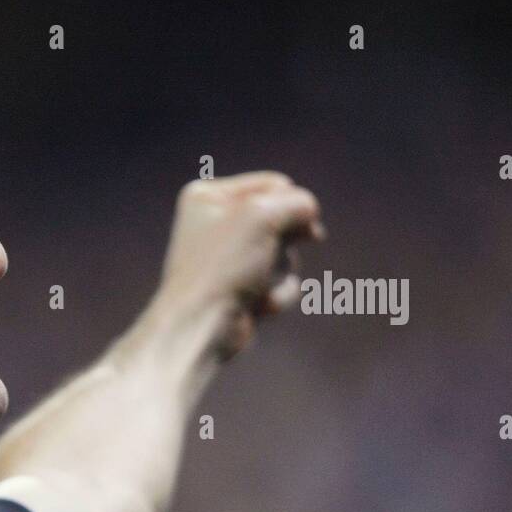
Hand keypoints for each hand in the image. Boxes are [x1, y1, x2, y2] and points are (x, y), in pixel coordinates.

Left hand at [156, 171, 324, 360]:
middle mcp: (214, 226)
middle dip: (286, 239)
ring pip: (284, 253)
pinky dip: (277, 296)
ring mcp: (228, 260)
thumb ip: (297, 202)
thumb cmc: (222, 267)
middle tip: (287, 246)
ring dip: (280, 270)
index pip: (273, 184)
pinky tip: (256, 308)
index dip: (293, 203)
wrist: (201, 327)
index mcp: (207, 197)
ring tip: (257, 285)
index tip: (306, 221)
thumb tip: (309, 214)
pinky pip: (279, 283)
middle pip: (280, 219)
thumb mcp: (262, 216)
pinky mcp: (241, 291)